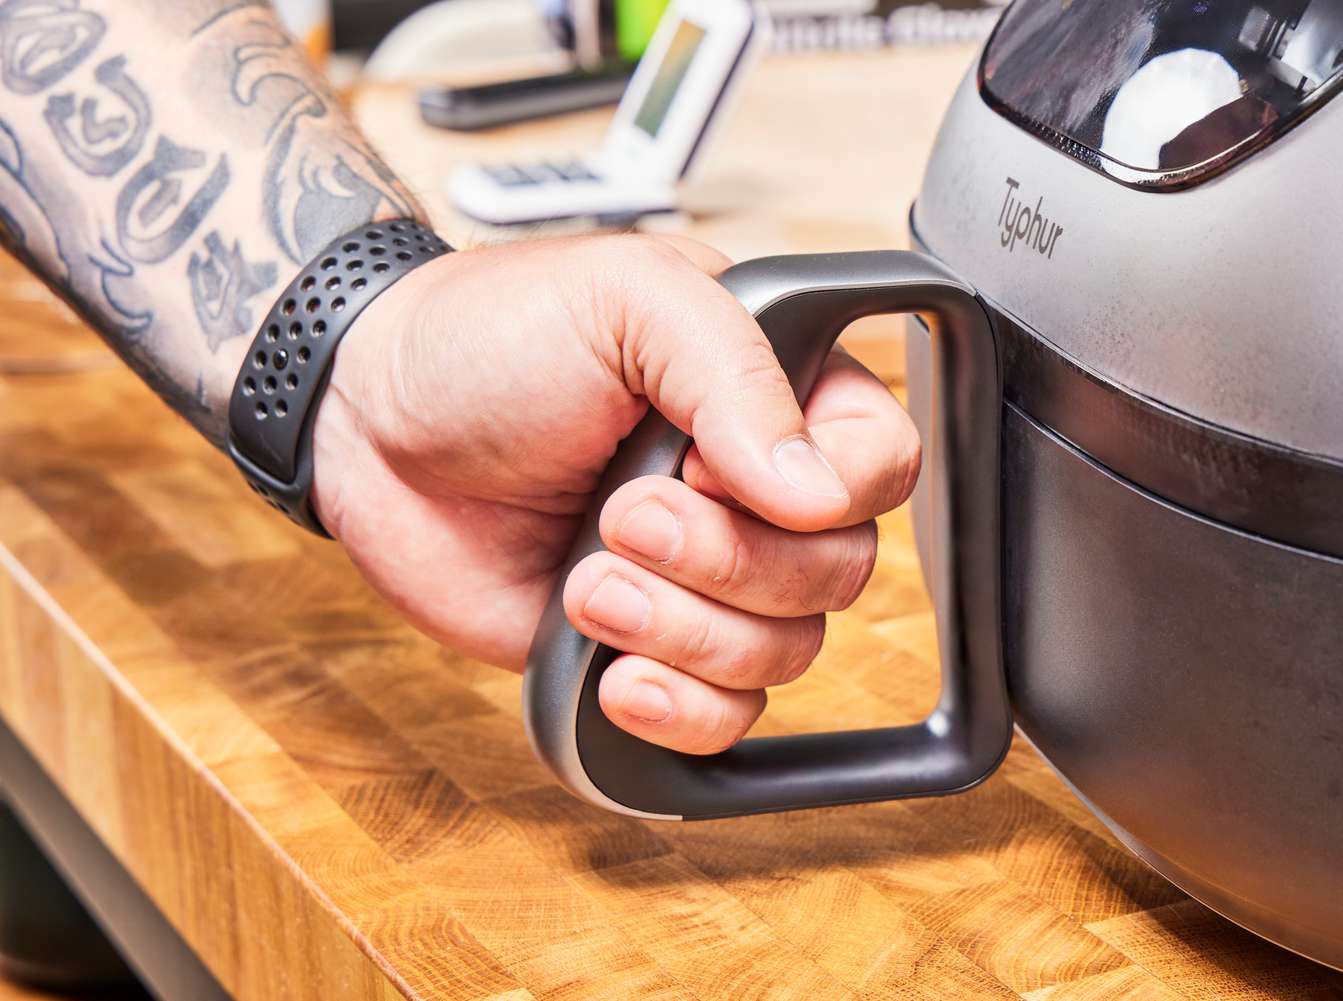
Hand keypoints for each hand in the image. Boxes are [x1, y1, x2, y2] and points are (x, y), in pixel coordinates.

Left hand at [310, 235, 920, 753]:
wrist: (370, 422)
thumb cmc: (490, 337)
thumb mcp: (624, 299)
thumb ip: (736, 372)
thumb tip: (817, 493)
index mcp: (775, 393)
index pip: (883, 465)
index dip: (818, 488)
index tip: (707, 463)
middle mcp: (755, 491)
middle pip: (838, 573)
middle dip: (723, 559)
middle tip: (620, 512)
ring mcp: (706, 578)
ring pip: (784, 653)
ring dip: (681, 627)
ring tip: (587, 578)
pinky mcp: (651, 648)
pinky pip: (725, 718)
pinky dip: (679, 710)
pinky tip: (615, 675)